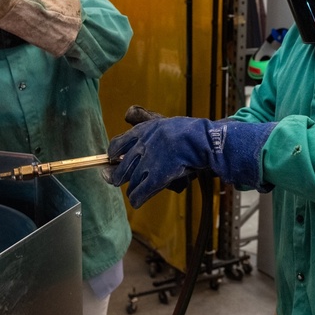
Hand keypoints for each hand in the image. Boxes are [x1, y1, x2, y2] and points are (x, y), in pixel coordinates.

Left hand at [105, 108, 275, 207]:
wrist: (202, 140)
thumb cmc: (188, 131)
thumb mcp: (163, 121)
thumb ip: (145, 120)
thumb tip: (129, 114)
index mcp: (141, 132)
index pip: (116, 145)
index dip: (112, 156)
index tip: (112, 161)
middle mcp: (140, 147)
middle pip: (119, 167)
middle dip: (116, 176)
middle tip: (117, 179)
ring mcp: (147, 163)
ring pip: (129, 182)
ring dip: (131, 188)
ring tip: (135, 192)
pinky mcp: (156, 178)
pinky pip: (139, 193)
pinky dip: (137, 199)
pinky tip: (137, 201)